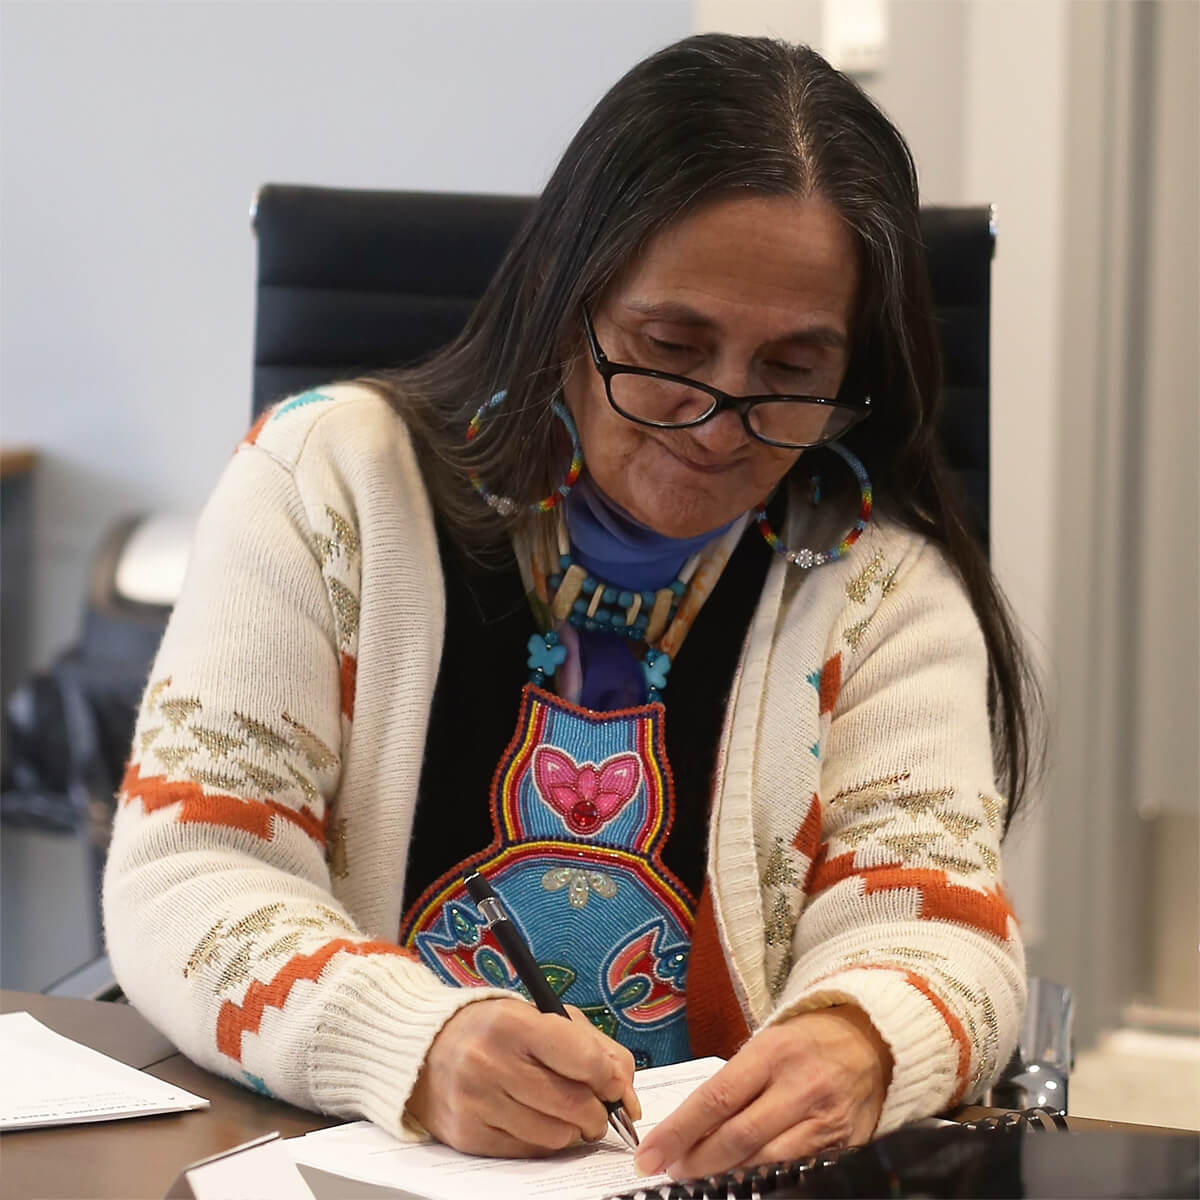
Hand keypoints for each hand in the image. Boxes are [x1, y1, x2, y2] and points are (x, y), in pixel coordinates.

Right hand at [406, 998, 640, 1156]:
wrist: (427, 1049)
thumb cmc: (497, 1029)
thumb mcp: (543, 1017)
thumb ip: (594, 1047)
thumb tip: (627, 1093)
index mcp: (513, 1023)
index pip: (582, 1059)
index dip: (610, 1078)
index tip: (616, 1085)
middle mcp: (490, 1062)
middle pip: (572, 1104)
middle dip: (598, 1113)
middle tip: (599, 1109)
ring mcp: (476, 1102)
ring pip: (554, 1135)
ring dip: (572, 1130)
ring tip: (566, 1113)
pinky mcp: (468, 1136)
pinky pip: (528, 1152)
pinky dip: (544, 1142)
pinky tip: (537, 1121)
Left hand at [633, 1006, 890, 1178]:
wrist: (871, 1041)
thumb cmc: (805, 1042)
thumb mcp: (766, 1045)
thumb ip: (731, 1084)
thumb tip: (685, 1128)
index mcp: (772, 1053)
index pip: (715, 1099)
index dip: (678, 1131)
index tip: (650, 1153)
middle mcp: (799, 1086)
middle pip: (738, 1137)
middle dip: (696, 1161)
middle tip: (670, 1170)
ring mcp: (824, 1120)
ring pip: (765, 1162)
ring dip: (725, 1177)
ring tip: (698, 1179)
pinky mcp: (844, 1146)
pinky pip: (796, 1172)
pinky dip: (764, 1181)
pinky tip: (742, 1183)